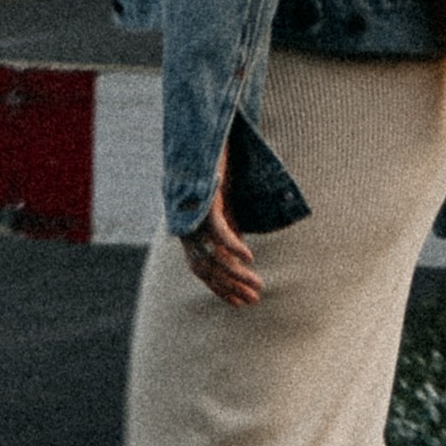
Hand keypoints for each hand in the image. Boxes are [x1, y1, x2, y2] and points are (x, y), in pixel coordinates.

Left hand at [180, 180, 262, 305]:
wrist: (207, 142)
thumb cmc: (218, 175)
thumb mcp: (225, 209)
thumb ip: (228, 232)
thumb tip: (239, 258)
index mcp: (190, 232)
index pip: (201, 270)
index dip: (219, 288)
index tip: (241, 303)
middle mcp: (188, 228)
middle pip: (205, 267)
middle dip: (229, 287)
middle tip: (254, 299)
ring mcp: (194, 216)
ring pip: (212, 254)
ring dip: (236, 273)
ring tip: (257, 285)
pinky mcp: (204, 201)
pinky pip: (217, 230)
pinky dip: (233, 246)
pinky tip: (249, 257)